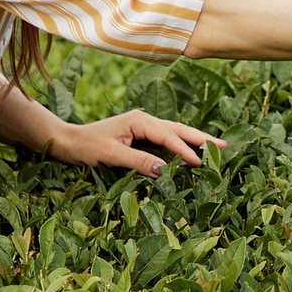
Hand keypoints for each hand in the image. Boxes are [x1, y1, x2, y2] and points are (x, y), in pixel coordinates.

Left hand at [47, 109, 223, 176]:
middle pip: (178, 129)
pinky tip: (192, 155)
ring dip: (194, 142)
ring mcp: (143, 130)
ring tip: (215, 149)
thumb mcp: (111, 156)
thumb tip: (164, 170)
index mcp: (139, 121)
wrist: (67, 143)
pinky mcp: (141, 140)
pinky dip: (180, 149)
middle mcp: (144, 121)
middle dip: (201, 139)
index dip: (185, 149)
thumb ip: (138, 161)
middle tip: (224, 147)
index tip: (199, 163)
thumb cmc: (85, 147)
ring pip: (174, 135)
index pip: (168, 135)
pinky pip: (165, 144)